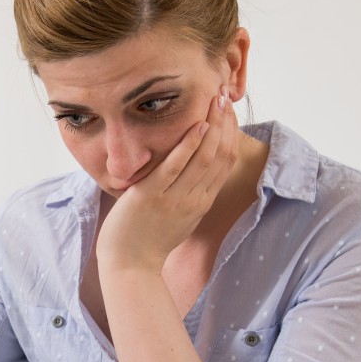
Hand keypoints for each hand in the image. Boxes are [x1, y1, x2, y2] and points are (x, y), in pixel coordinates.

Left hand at [97, 85, 239, 273]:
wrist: (130, 266)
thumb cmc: (149, 241)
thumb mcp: (179, 217)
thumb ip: (190, 195)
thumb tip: (195, 173)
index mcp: (202, 202)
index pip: (225, 162)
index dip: (231, 134)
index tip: (229, 111)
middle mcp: (194, 199)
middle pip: (220, 155)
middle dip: (225, 122)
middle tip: (224, 95)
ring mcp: (175, 198)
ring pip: (204, 157)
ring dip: (212, 125)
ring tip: (215, 99)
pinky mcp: (152, 196)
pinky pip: (175, 166)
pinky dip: (188, 145)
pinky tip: (196, 124)